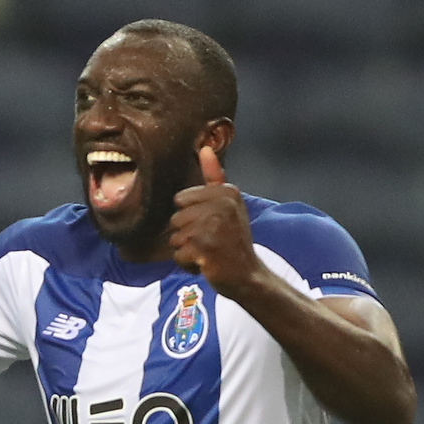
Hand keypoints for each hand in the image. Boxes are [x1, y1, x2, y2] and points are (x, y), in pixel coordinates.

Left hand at [165, 141, 257, 293]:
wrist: (248, 275)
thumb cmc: (233, 240)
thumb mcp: (228, 206)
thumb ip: (214, 178)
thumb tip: (205, 148)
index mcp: (226, 192)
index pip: (180, 200)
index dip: (191, 218)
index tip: (213, 227)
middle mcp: (222, 205)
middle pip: (175, 219)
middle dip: (187, 236)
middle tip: (211, 243)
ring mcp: (213, 226)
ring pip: (175, 238)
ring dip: (187, 251)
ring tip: (209, 253)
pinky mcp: (205, 248)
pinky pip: (178, 255)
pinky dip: (187, 265)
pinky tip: (206, 265)